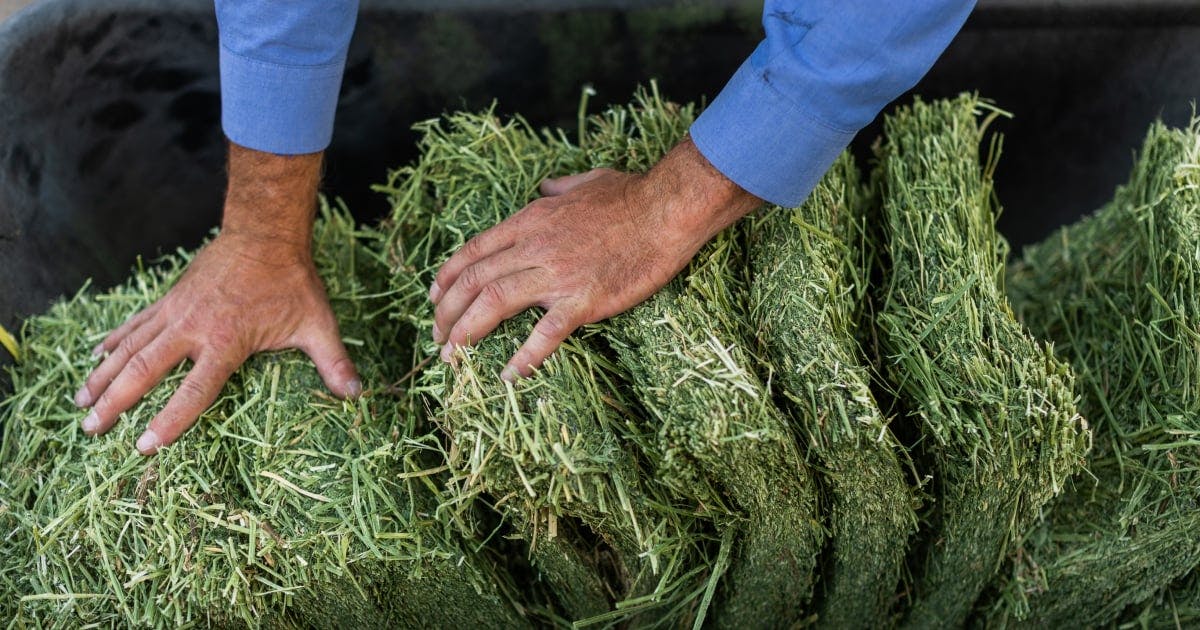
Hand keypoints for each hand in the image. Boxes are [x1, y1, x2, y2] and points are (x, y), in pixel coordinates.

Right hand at [74, 144, 359, 454]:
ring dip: (102, 375)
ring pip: (129, 347)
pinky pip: (135, 324)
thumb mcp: (318, 324)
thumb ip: (334, 362)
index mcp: (226, 342)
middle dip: (116, 402)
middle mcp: (193, 328)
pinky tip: (94, 356)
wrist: (266, 231)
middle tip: (90, 431)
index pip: (193, 391)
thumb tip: (357, 393)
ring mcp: (176, 311)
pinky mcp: (171, 297)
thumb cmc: (293, 281)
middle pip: (144, 371)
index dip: (169, 421)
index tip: (145, 446)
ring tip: (79, 403)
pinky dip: (113, 341)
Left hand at [430, 138, 760, 379]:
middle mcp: (534, 247)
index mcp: (531, 220)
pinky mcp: (583, 301)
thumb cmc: (632, 195)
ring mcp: (556, 275)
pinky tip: (509, 376)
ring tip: (452, 359)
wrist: (666, 212)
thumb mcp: (586, 180)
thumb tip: (546, 184)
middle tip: (436, 339)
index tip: (434, 297)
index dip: (447, 277)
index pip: (474, 251)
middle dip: (446, 313)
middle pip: (474, 281)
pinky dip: (523, 357)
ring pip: (493, 304)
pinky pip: (544, 334)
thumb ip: (559, 187)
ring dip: (466, 334)